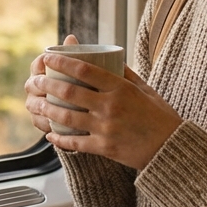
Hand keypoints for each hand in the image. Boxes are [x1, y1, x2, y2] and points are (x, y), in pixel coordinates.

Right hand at [24, 34, 77, 134]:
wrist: (84, 106)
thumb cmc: (82, 81)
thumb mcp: (83, 69)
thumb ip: (76, 54)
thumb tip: (71, 37)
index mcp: (43, 70)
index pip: (37, 65)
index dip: (40, 64)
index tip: (49, 63)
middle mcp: (35, 86)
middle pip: (32, 84)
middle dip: (39, 85)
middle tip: (52, 86)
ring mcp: (36, 104)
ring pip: (33, 104)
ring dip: (40, 106)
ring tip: (52, 107)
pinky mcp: (41, 121)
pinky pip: (39, 122)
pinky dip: (45, 123)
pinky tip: (53, 126)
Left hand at [25, 36, 183, 170]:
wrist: (171, 149)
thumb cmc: (160, 116)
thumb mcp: (145, 89)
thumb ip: (125, 74)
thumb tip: (108, 59)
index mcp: (120, 87)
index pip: (84, 69)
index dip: (62, 62)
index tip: (48, 57)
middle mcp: (110, 106)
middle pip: (69, 92)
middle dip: (46, 84)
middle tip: (35, 81)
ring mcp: (106, 128)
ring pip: (67, 117)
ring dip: (47, 109)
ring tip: (36, 103)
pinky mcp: (104, 148)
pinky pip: (75, 143)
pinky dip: (60, 138)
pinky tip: (50, 133)